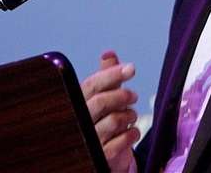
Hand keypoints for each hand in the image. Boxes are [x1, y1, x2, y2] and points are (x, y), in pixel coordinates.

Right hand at [82, 50, 139, 172]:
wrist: (99, 154)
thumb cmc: (100, 120)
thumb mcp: (102, 96)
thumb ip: (106, 76)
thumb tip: (109, 53)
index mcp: (77, 101)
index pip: (92, 84)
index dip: (112, 74)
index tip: (130, 69)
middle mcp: (79, 120)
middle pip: (100, 102)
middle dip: (121, 95)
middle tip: (133, 96)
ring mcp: (89, 139)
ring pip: (113, 121)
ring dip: (129, 116)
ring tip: (131, 116)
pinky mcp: (100, 156)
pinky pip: (120, 142)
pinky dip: (132, 134)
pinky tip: (133, 131)